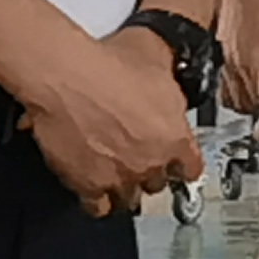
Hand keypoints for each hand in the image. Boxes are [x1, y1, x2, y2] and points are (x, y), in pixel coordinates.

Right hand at [19, 28, 203, 215]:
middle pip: (158, 182)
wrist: (66, 79)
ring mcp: (119, 178)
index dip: (183, 163)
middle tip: (138, 156)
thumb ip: (170, 71)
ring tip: (116, 173)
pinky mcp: (87, 185)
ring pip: (129, 199)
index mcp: (175, 137)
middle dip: (150, 170)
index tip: (178, 161)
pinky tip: (93, 186)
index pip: (192, 167)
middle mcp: (151, 163)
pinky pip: (97, 206)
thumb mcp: (155, 53)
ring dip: (125, 187)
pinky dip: (96, 199)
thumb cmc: (107, 65)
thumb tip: (171, 66)